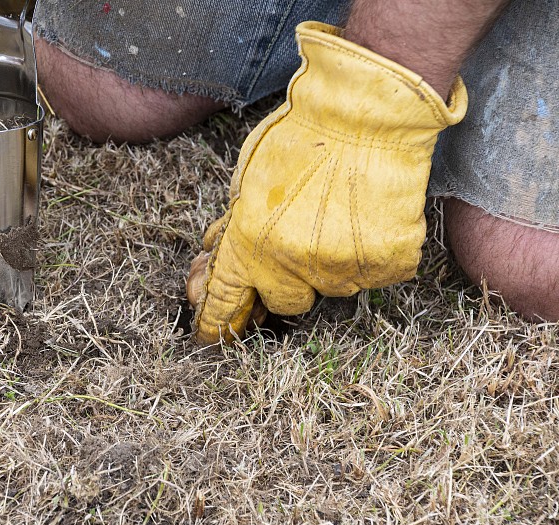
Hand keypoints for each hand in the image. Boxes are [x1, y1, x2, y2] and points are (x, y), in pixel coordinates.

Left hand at [186, 21, 467, 344]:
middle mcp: (294, 265)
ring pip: (332, 287)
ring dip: (331, 264)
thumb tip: (218, 257)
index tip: (209, 336)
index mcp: (251, 244)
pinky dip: (371, 254)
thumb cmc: (299, 140)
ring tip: (340, 216)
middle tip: (301, 240)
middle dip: (286, 279)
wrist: (365, 116)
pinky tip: (369, 218)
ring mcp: (344, 268)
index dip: (215, 321)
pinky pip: (373, 274)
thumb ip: (233, 227)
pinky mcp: (387, 264)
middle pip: (284, 302)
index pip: (224, 299)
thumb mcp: (246, 181)